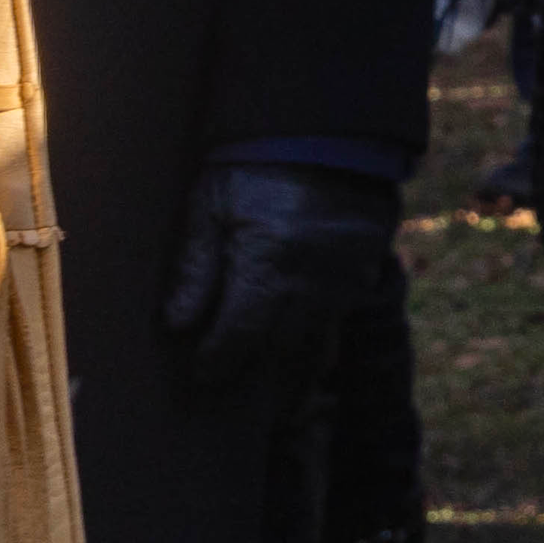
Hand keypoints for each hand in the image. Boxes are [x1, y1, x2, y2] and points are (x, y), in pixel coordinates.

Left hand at [160, 160, 398, 397]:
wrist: (323, 127)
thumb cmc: (253, 165)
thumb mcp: (210, 207)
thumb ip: (194, 267)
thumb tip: (176, 326)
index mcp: (268, 264)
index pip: (237, 337)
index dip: (216, 363)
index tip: (201, 377)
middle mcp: (312, 279)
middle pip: (282, 352)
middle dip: (262, 385)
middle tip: (246, 416)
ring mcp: (345, 275)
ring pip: (320, 342)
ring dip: (300, 376)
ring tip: (286, 409)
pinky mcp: (367, 265)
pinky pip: (343, 316)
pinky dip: (325, 340)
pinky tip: (314, 359)